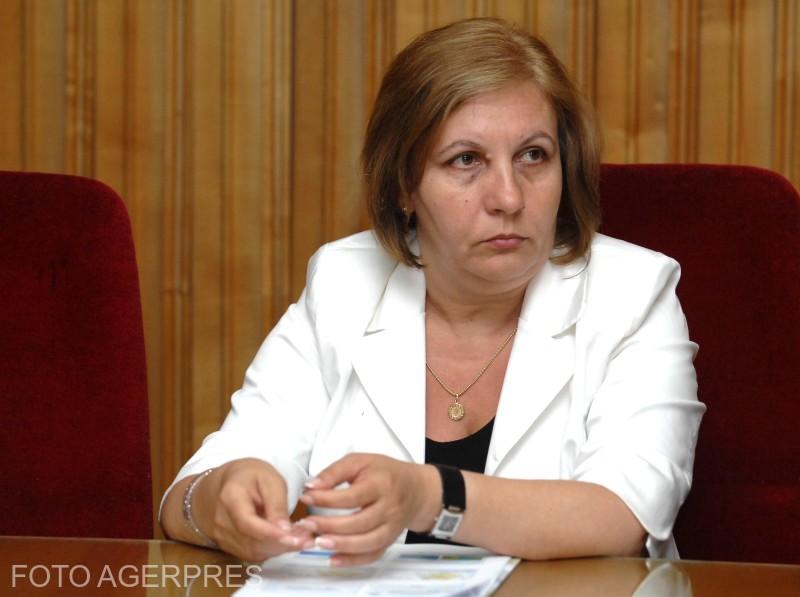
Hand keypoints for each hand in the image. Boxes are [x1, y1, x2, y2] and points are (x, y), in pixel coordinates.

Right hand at [196, 458, 313, 560]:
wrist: (231, 482)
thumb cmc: (252, 477)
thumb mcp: (270, 480)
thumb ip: (277, 504)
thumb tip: (285, 530)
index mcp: (230, 497)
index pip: (247, 523)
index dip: (270, 533)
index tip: (293, 537)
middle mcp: (221, 521)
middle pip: (252, 541)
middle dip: (282, 543)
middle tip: (308, 538)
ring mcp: (223, 535)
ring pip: (255, 551)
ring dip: (281, 548)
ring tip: (304, 539)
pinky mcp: (230, 546)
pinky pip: (254, 553)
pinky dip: (274, 549)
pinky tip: (290, 542)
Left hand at [295, 454, 439, 566]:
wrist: (415, 488)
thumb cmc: (385, 473)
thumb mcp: (360, 461)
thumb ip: (335, 472)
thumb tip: (312, 486)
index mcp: (381, 484)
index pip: (352, 496)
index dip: (327, 498)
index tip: (307, 496)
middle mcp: (389, 507)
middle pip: (359, 522)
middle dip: (330, 525)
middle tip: (307, 524)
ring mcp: (391, 527)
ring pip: (367, 542)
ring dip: (341, 545)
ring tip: (318, 542)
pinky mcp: (389, 540)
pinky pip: (373, 555)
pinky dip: (353, 560)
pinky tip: (334, 558)